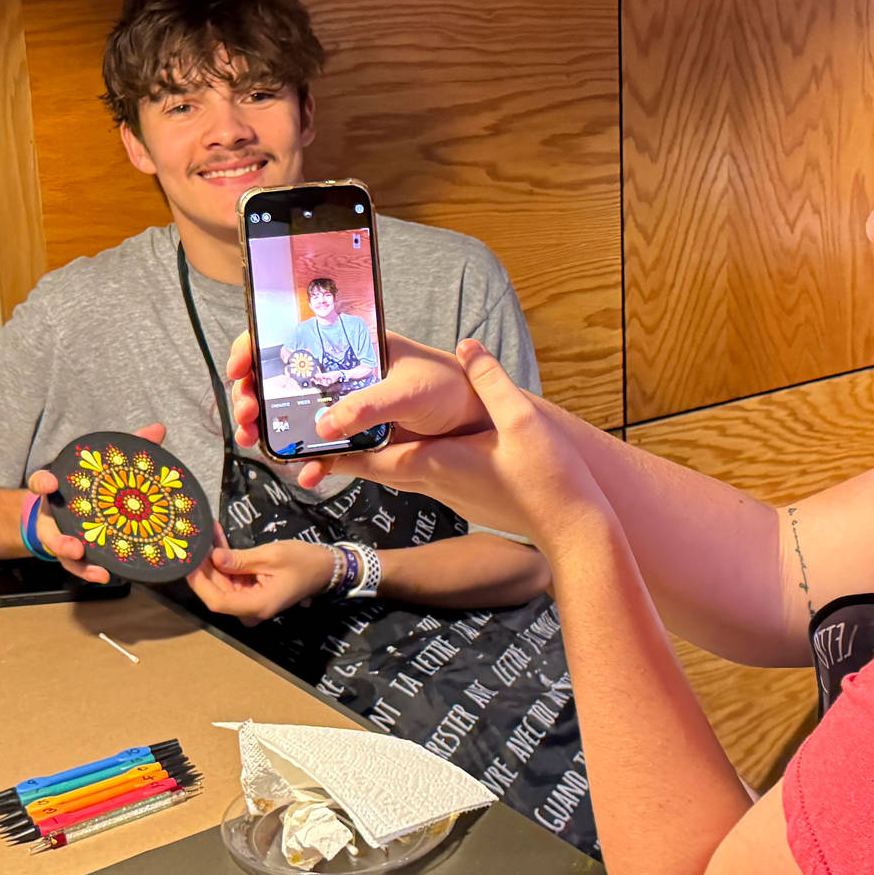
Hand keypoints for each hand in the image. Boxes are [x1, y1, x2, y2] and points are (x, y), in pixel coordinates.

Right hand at [27, 422, 166, 583]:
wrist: (68, 511)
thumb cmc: (89, 487)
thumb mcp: (103, 467)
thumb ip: (129, 448)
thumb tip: (158, 429)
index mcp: (58, 491)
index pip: (41, 483)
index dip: (43, 482)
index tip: (49, 482)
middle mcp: (55, 515)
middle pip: (50, 527)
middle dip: (59, 538)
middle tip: (74, 543)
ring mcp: (61, 537)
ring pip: (62, 551)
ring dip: (74, 559)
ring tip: (92, 566)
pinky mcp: (73, 554)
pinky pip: (79, 566)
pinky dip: (90, 572)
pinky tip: (106, 576)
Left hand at [185, 530, 336, 624]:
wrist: (325, 567)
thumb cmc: (303, 561)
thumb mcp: (271, 556)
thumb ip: (240, 560)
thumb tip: (213, 557)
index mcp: (257, 605)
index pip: (218, 601)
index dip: (200, 582)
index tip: (188, 562)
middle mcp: (251, 609)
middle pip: (218, 592)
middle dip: (204, 567)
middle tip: (193, 541)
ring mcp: (251, 601)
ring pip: (223, 584)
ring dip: (213, 561)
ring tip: (205, 535)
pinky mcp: (252, 592)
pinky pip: (233, 579)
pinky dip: (226, 561)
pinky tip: (217, 540)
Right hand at [228, 329, 490, 486]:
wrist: (475, 423)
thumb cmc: (449, 387)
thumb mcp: (409, 389)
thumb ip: (369, 406)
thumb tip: (324, 427)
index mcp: (350, 346)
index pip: (290, 337)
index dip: (256, 348)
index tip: (240, 370)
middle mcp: (340, 376)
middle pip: (280, 381)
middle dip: (252, 397)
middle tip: (247, 415)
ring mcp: (345, 410)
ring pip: (293, 419)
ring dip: (270, 432)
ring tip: (259, 443)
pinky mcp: (356, 442)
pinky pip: (322, 454)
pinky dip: (309, 465)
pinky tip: (306, 475)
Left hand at [321, 340, 607, 551]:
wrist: (571, 527)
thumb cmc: (547, 479)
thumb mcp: (522, 420)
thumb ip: (491, 381)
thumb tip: (468, 347)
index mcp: (435, 464)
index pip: (370, 457)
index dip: (334, 449)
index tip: (303, 442)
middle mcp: (432, 482)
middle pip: (373, 467)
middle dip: (342, 452)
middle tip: (312, 435)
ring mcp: (447, 494)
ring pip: (393, 474)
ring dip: (368, 457)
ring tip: (346, 437)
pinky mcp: (461, 498)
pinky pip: (416, 478)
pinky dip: (397, 462)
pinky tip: (405, 447)